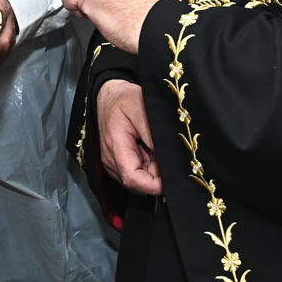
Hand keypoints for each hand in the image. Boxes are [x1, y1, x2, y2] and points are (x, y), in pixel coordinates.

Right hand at [97, 80, 160, 194]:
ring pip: (139, 179)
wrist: (110, 96)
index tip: (170, 180)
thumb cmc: (124, 99)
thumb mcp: (142, 108)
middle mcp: (111, 159)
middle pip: (137, 183)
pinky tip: (151, 150)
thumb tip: (165, 158)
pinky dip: (149, 165)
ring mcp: (114, 162)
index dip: (152, 185)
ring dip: (153, 170)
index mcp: (115, 146)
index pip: (132, 178)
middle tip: (168, 157)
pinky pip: (137, 172)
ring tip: (156, 148)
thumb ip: (152, 134)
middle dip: (156, 176)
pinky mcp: (119, 162)